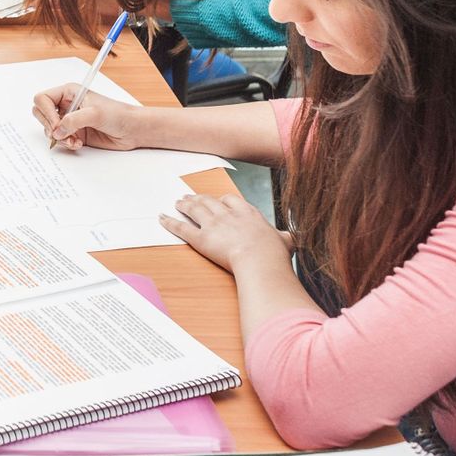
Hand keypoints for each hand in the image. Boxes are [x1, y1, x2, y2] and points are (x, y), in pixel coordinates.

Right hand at [32, 84, 143, 151]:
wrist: (131, 130)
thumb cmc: (117, 114)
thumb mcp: (94, 113)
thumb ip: (73, 120)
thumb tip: (57, 131)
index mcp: (68, 93)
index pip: (43, 99)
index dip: (46, 112)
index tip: (57, 123)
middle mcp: (66, 105)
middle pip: (40, 114)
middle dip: (49, 126)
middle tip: (60, 133)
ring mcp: (69, 120)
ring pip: (49, 129)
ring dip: (59, 138)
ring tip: (73, 141)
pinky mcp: (73, 133)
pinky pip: (59, 140)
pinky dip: (66, 144)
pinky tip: (78, 144)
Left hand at [159, 194, 293, 272]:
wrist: (260, 259)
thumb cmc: (274, 254)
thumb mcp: (285, 241)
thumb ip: (286, 238)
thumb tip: (293, 238)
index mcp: (248, 213)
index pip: (231, 200)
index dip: (222, 200)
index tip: (218, 200)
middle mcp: (228, 214)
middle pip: (209, 201)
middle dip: (199, 198)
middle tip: (190, 196)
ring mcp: (213, 225)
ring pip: (194, 209)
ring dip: (184, 205)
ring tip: (178, 202)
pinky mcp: (201, 238)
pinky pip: (182, 227)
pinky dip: (170, 222)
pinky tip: (162, 218)